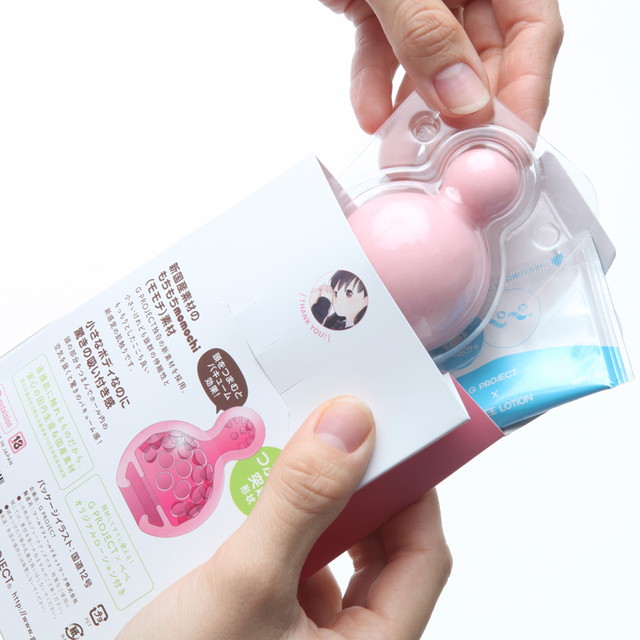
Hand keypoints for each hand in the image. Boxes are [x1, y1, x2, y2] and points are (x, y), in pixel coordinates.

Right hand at [117, 397, 451, 639]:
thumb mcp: (246, 585)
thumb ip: (301, 504)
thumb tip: (349, 425)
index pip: (423, 557)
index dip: (414, 493)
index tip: (387, 440)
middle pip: (374, 554)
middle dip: (351, 494)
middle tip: (326, 444)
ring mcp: (301, 639)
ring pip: (324, 557)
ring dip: (304, 510)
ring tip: (279, 467)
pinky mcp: (263, 628)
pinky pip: (283, 568)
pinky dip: (269, 532)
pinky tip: (238, 507)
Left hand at [322, 0, 562, 131]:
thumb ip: (429, 34)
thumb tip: (463, 102)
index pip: (532, 35)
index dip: (524, 96)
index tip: (507, 147)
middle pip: (483, 61)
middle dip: (465, 117)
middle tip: (452, 164)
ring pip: (433, 69)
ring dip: (417, 114)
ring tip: (406, 152)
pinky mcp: (382, 9)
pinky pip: (385, 56)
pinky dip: (375, 86)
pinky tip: (369, 115)